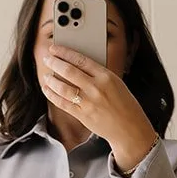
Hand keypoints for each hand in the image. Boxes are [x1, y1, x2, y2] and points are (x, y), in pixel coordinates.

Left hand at [42, 43, 157, 171]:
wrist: (130, 128)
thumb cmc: (125, 105)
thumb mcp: (116, 83)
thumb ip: (98, 74)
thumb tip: (76, 65)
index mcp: (106, 76)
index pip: (81, 59)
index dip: (65, 52)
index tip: (55, 48)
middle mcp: (96, 88)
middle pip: (69, 71)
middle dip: (54, 63)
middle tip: (47, 58)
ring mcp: (88, 102)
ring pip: (63, 87)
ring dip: (51, 80)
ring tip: (47, 75)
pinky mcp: (82, 115)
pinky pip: (62, 103)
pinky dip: (52, 95)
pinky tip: (47, 89)